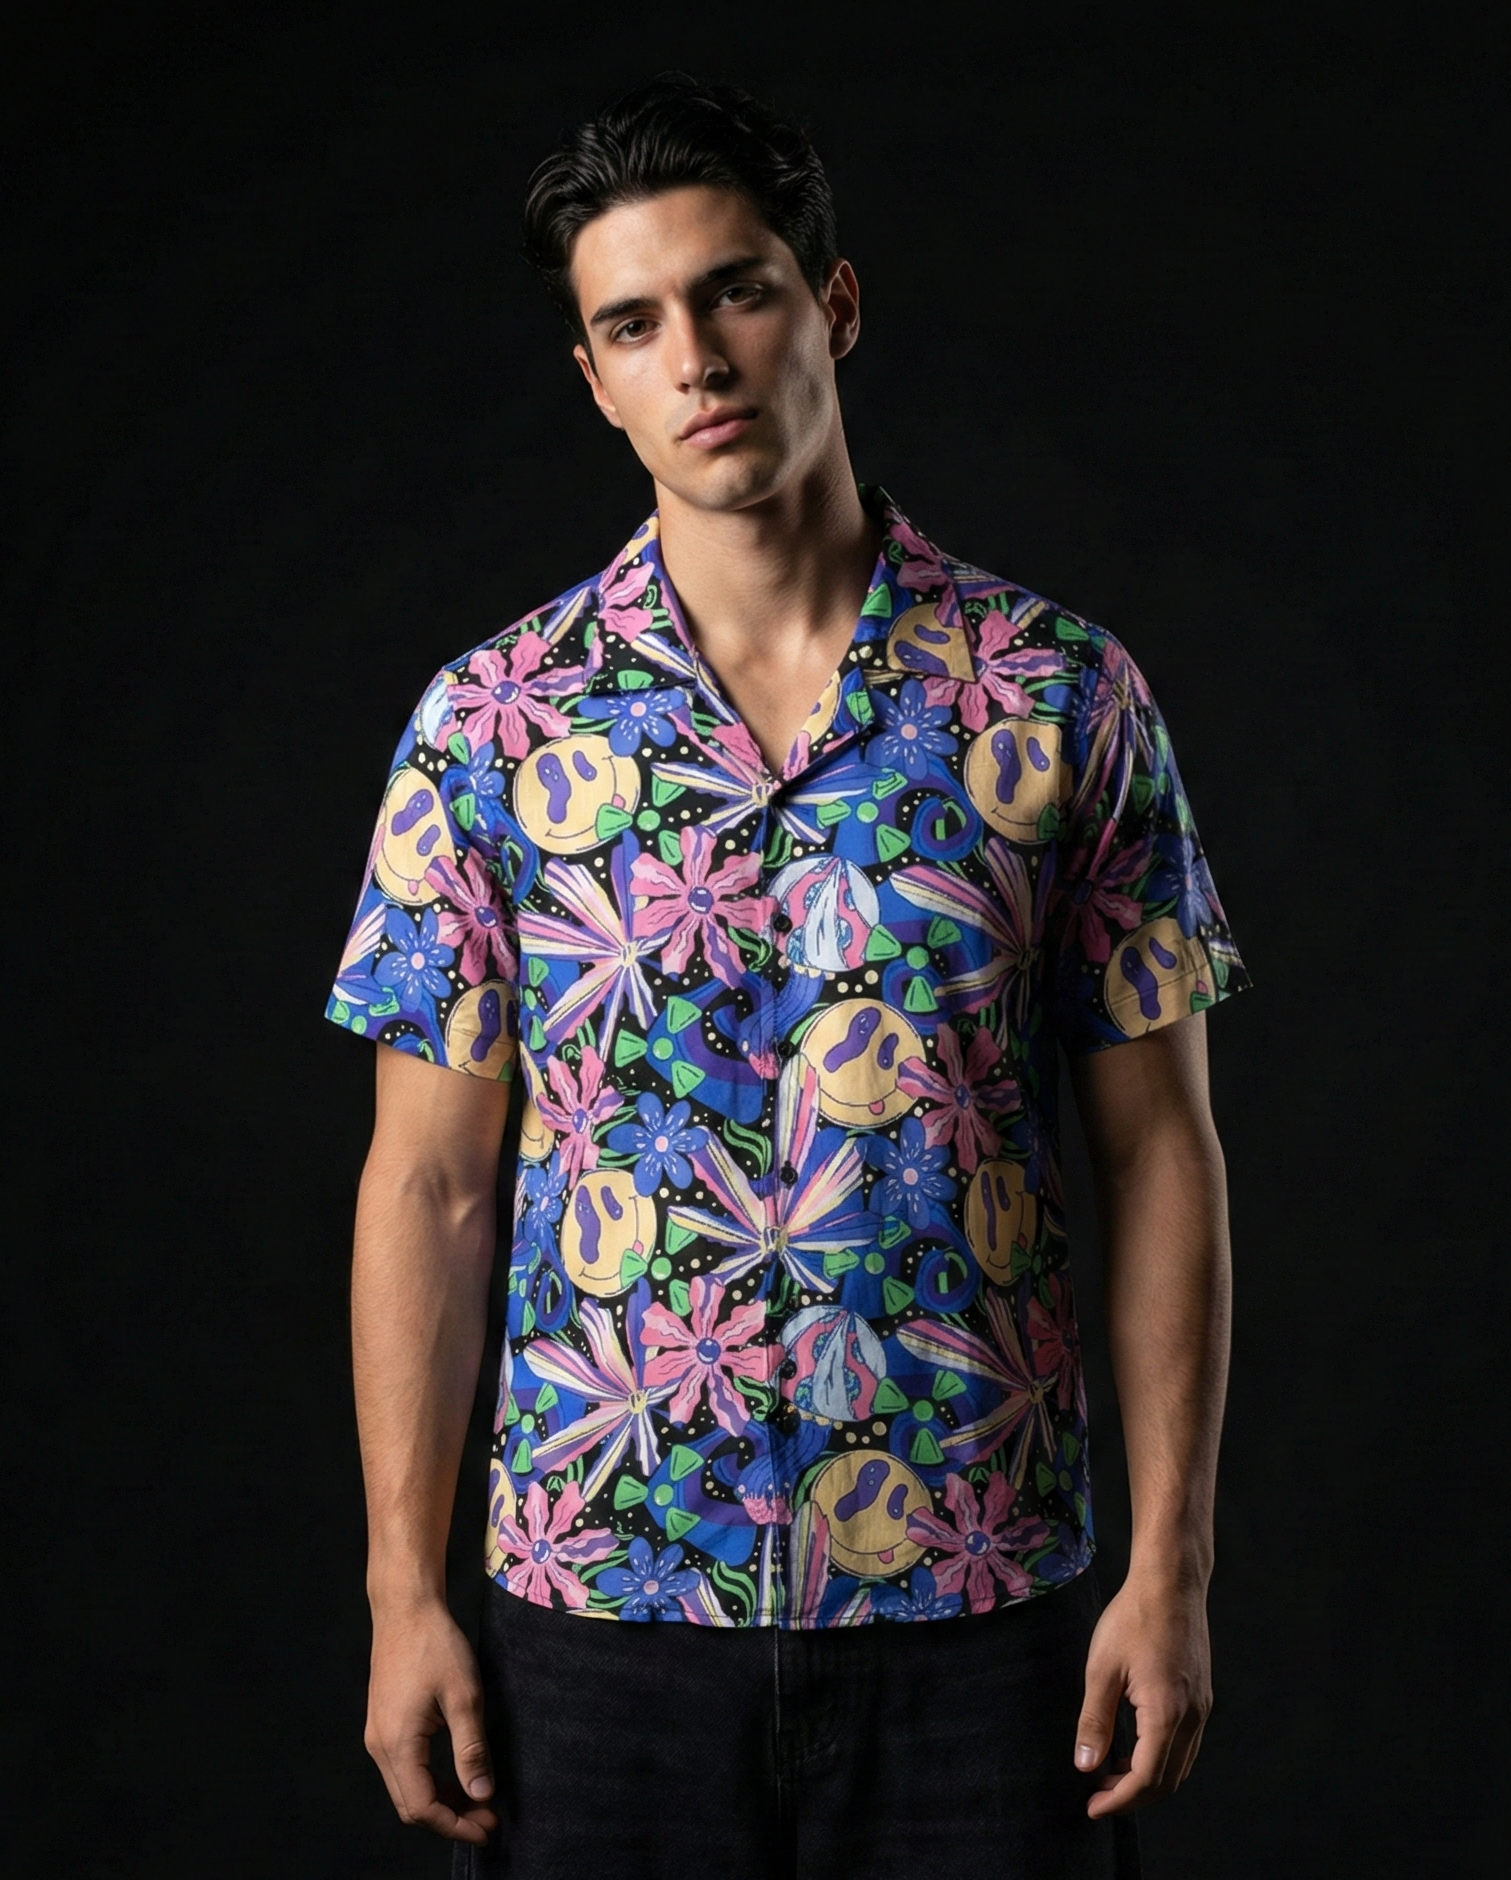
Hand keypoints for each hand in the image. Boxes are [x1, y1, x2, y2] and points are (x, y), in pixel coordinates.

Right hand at [364, 1597, 497, 1844]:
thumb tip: (481, 1794)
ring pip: (406, 1789)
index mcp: (397, 1743)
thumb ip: (471, 1750)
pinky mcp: (382, 1724)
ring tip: (477, 1799)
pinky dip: (429, 1780)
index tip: (487, 1828)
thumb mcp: (464, 1696)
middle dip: (449, 1819)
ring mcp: (377, 1736)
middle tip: (487, 1818)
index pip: (422, 1807)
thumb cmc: (435, 1645)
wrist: (405, 1607)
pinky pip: (404, 1768)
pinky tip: (456, 1775)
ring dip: (440, 1801)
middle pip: (410, 1805)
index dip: (455, 1825)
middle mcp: (379, 1746)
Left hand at [1073, 1572, 1212, 1816]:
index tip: (1092, 1808)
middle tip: (1098, 1796)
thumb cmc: (1133, 1618)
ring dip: (1148, 1780)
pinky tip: (1135, 1748)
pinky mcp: (1202, 1696)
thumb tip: (1086, 1766)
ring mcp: (1201, 1708)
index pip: (1146, 1778)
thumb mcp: (1102, 1669)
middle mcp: (1192, 1717)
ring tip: (1112, 1775)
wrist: (1171, 1583)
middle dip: (1133, 1796)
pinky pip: (1186, 1745)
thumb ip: (1095, 1721)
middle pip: (1168, 1781)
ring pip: (1180, 1765)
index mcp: (1167, 1713)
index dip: (1118, 1800)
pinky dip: (1162, 1759)